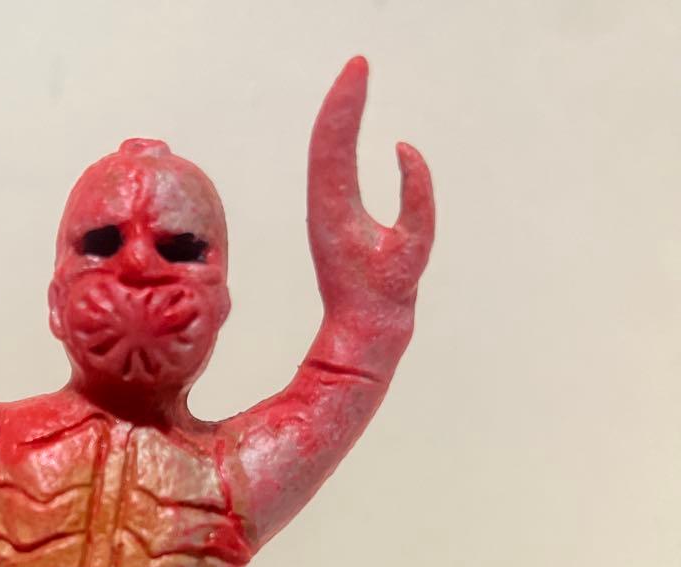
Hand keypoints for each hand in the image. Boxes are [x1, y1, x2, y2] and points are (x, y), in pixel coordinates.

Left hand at [307, 57, 433, 306]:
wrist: (365, 327)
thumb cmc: (387, 295)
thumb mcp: (414, 246)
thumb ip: (417, 198)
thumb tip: (406, 150)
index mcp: (335, 210)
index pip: (334, 145)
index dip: (345, 104)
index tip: (359, 69)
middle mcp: (324, 206)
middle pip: (325, 140)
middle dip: (342, 99)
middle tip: (358, 63)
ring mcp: (327, 211)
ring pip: (325, 151)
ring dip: (339, 114)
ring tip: (354, 80)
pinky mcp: (335, 216)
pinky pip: (333, 165)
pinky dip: (340, 136)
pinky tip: (348, 117)